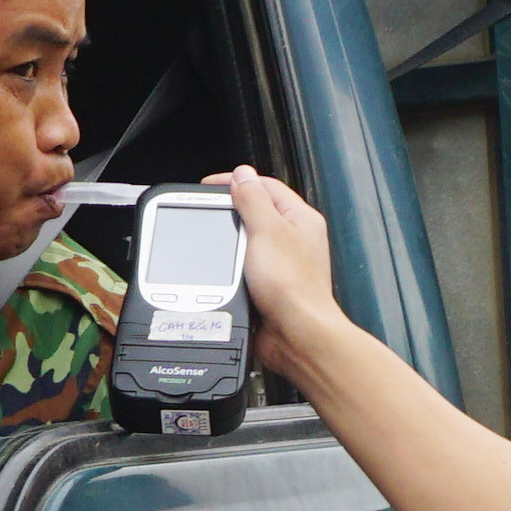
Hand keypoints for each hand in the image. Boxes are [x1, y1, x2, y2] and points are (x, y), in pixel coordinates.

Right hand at [221, 167, 342, 379]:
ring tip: (218, 242)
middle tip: (210, 213)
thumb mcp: (266, 231)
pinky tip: (225, 269)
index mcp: (300, 218)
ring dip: (231, 241)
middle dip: (232, 211)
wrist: (295, 334)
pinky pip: (246, 266)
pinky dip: (232, 266)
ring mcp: (282, 262)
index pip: (265, 186)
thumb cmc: (293, 287)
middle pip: (257, 211)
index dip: (237, 182)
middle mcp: (294, 239)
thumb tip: (242, 176)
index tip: (211, 187)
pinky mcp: (270, 285)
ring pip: (249, 240)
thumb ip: (252, 200)